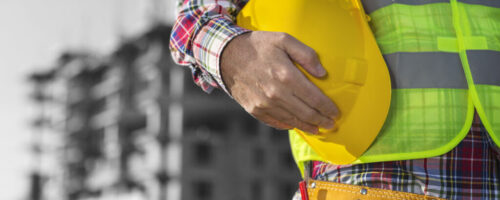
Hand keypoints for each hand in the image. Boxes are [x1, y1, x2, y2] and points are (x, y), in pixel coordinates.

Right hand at [221, 31, 338, 133]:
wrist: (226, 55)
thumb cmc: (258, 45)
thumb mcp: (284, 40)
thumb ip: (306, 54)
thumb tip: (322, 74)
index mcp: (286, 76)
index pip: (315, 98)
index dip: (328, 108)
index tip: (335, 112)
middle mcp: (276, 93)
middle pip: (306, 113)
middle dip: (321, 121)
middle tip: (330, 124)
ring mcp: (264, 104)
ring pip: (292, 121)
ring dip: (308, 126)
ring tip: (317, 128)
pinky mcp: (254, 110)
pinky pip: (276, 122)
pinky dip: (288, 125)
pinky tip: (296, 125)